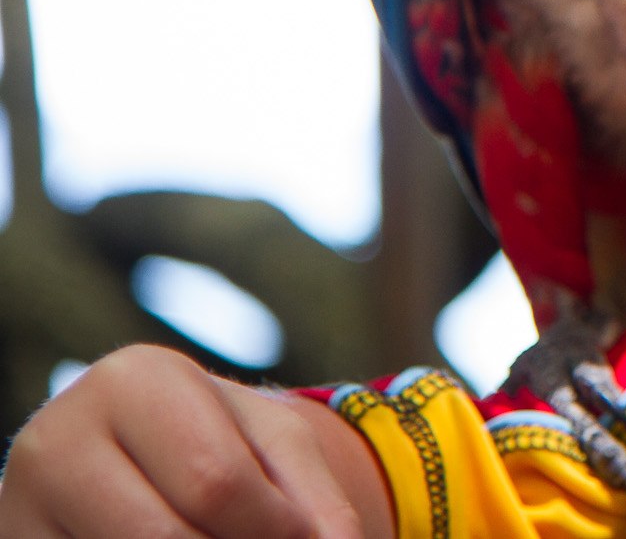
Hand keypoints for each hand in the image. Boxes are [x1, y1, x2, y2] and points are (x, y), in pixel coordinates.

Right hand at [0, 345, 392, 538]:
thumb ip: (316, 497)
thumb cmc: (220, 440)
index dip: (274, 527)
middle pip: (164, 537)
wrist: (135, 453)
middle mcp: (58, 438)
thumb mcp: (275, 445)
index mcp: (132, 382)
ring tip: (224, 536)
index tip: (302, 536)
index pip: (214, 480)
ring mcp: (16, 505)